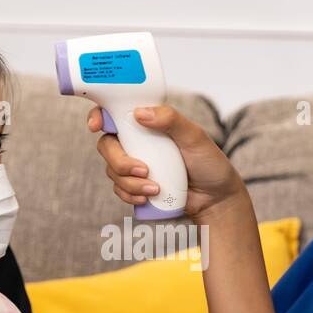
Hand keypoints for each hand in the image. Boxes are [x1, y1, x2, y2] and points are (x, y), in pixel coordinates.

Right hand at [89, 104, 245, 223]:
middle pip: (107, 146)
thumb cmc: (209, 163)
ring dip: (129, 183)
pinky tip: (147, 199)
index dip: (98, 117)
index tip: (97, 127)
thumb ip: (171, 120)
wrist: (215, 199)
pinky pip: (119, 190)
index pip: (114, 113)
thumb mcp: (195, 137)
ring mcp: (134, 164)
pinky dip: (130, 196)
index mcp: (147, 123)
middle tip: (144, 170)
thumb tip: (139, 113)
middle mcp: (137, 141)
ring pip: (112, 171)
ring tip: (155, 190)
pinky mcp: (136, 185)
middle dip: (120, 162)